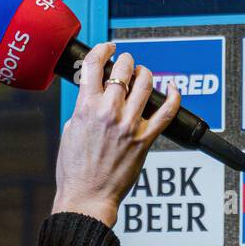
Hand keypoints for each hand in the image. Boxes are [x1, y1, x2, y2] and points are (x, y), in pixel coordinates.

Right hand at [51, 41, 180, 227]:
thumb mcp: (70, 131)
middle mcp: (109, 112)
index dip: (102, 50)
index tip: (108, 48)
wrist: (87, 197)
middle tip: (126, 63)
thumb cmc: (75, 170)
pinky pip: (167, 111)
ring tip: (142, 75)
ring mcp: (129, 124)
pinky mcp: (145, 138)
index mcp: (85, 108)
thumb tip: (93, 94)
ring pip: (146, 83)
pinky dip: (174, 95)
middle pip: (124, 70)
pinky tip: (173, 86)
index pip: (94, 65)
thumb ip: (83, 108)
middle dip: (126, 61)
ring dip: (145, 73)